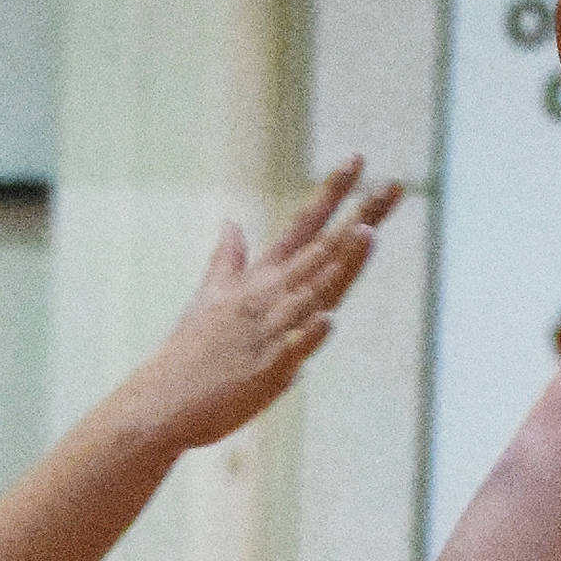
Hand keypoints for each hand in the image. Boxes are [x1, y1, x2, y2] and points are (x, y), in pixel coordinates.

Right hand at [120, 160, 403, 452]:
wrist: (164, 401)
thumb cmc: (191, 353)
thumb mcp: (209, 298)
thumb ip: (228, 260)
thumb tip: (231, 222)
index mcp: (260, 280)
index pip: (303, 224)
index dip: (331, 191)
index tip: (358, 159)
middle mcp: (269, 297)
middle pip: (324, 249)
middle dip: (360, 217)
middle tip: (395, 186)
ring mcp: (270, 331)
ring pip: (312, 290)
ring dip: (339, 263)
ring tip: (367, 232)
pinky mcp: (269, 370)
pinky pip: (294, 348)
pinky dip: (310, 332)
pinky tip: (328, 317)